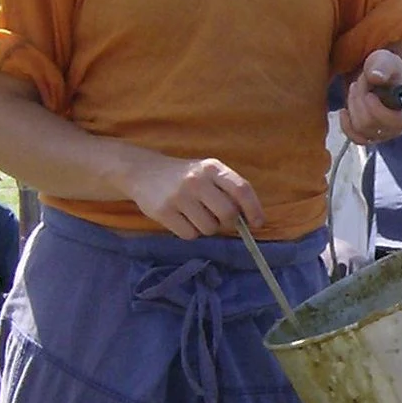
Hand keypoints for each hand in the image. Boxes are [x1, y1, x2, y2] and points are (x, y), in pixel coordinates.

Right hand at [130, 156, 264, 239]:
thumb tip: (249, 219)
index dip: (254, 209)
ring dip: (207, 228)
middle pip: (228, 214)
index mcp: (212, 168)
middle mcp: (196, 180)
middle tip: (220, 220)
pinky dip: (190, 232)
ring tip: (195, 215)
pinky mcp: (164, 211)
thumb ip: (227, 189)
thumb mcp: (207, 173)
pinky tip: (181, 219)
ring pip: (209, 228)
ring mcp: (179, 196)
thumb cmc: (184, 176)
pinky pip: (189, 234)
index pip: (242, 189)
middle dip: (228, 223)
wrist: (143, 171)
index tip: (257, 223)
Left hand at [339, 50, 401, 146]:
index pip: (398, 121)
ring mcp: (386, 133)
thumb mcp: (385, 59)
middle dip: (360, 100)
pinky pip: (356, 139)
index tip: (369, 93)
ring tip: (355, 88)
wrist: (378, 76)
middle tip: (360, 81)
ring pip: (361, 129)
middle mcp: (400, 125)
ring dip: (353, 105)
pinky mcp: (372, 136)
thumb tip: (375, 77)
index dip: (378, 110)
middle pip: (372, 124)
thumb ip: (382, 65)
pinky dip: (346, 125)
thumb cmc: (386, 67)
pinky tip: (344, 111)